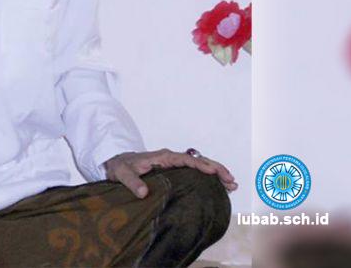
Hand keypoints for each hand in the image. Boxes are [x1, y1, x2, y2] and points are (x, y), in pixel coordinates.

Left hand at [103, 148, 237, 197]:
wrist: (118, 164)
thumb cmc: (121, 167)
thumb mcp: (123, 174)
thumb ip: (132, 182)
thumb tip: (143, 192)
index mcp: (162, 157)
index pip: (184, 159)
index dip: (199, 165)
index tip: (213, 172)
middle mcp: (171, 158)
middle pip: (198, 160)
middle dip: (216, 169)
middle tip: (231, 181)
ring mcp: (174, 164)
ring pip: (199, 165)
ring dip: (216, 173)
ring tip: (232, 185)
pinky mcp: (175, 170)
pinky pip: (195, 171)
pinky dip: (209, 177)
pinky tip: (220, 187)